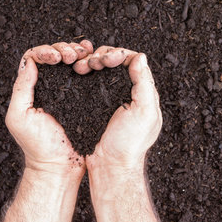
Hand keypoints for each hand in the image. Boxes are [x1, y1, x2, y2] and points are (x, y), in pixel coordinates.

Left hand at [5, 41, 92, 180]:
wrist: (61, 166)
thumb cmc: (39, 146)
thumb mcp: (19, 117)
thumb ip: (21, 89)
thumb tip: (30, 62)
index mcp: (34, 88)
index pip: (37, 57)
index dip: (47, 51)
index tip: (56, 58)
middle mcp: (52, 86)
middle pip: (57, 54)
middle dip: (65, 48)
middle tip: (71, 56)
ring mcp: (72, 91)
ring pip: (75, 61)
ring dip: (79, 53)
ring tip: (84, 56)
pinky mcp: (88, 98)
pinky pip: (90, 74)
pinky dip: (93, 62)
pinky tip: (95, 59)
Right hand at [83, 48, 161, 170]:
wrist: (110, 166)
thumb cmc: (129, 143)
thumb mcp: (144, 112)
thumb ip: (145, 84)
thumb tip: (140, 56)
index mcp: (143, 93)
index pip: (133, 61)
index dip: (118, 55)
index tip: (105, 59)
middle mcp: (128, 92)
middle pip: (115, 62)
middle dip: (101, 56)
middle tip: (90, 64)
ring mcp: (111, 98)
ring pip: (101, 69)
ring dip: (90, 62)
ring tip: (80, 67)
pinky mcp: (95, 104)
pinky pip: (90, 81)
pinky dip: (83, 72)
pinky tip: (76, 73)